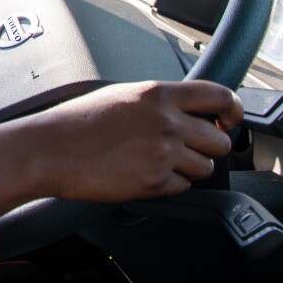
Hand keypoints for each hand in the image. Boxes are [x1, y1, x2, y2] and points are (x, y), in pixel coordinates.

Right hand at [0, 80, 242, 217]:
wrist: (50, 149)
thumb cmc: (76, 120)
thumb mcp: (120, 95)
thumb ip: (157, 101)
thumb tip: (185, 110)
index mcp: (156, 94)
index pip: (218, 95)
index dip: (232, 108)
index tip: (230, 117)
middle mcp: (165, 122)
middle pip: (219, 140)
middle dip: (208, 145)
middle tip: (187, 145)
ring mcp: (162, 155)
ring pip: (205, 168)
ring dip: (188, 167)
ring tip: (157, 159)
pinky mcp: (154, 183)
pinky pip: (182, 188)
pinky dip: (169, 184)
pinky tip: (144, 172)